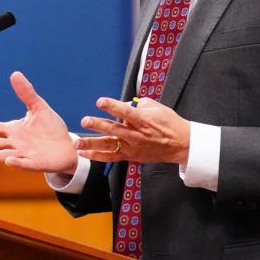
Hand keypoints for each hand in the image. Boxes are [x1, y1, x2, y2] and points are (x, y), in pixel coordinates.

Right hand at [0, 71, 77, 173]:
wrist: (68, 147)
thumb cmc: (51, 129)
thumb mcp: (38, 108)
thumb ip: (26, 93)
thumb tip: (15, 74)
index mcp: (12, 129)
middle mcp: (14, 143)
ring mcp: (24, 154)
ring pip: (3, 154)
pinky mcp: (37, 163)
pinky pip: (25, 163)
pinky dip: (17, 163)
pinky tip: (9, 160)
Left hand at [74, 97, 190, 164]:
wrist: (181, 144)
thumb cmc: (170, 123)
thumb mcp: (158, 107)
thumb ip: (139, 104)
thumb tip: (126, 104)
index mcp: (143, 120)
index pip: (125, 112)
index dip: (112, 106)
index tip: (100, 102)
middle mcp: (136, 134)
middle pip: (114, 129)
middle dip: (98, 125)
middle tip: (85, 121)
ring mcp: (132, 147)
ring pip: (109, 145)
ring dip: (92, 144)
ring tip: (77, 142)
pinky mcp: (130, 156)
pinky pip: (111, 157)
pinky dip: (97, 156)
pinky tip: (84, 153)